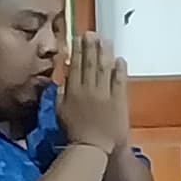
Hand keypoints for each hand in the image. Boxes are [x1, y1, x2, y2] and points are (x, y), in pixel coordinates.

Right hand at [56, 34, 129, 152]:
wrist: (92, 147)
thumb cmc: (73, 131)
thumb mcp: (60, 111)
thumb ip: (61, 93)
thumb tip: (63, 76)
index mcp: (73, 91)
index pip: (76, 66)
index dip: (78, 51)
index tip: (79, 38)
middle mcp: (88, 89)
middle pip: (90, 63)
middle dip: (91, 47)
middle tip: (92, 33)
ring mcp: (105, 94)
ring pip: (104, 69)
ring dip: (105, 53)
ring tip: (106, 40)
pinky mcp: (118, 101)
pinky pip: (119, 81)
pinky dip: (120, 70)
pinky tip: (120, 59)